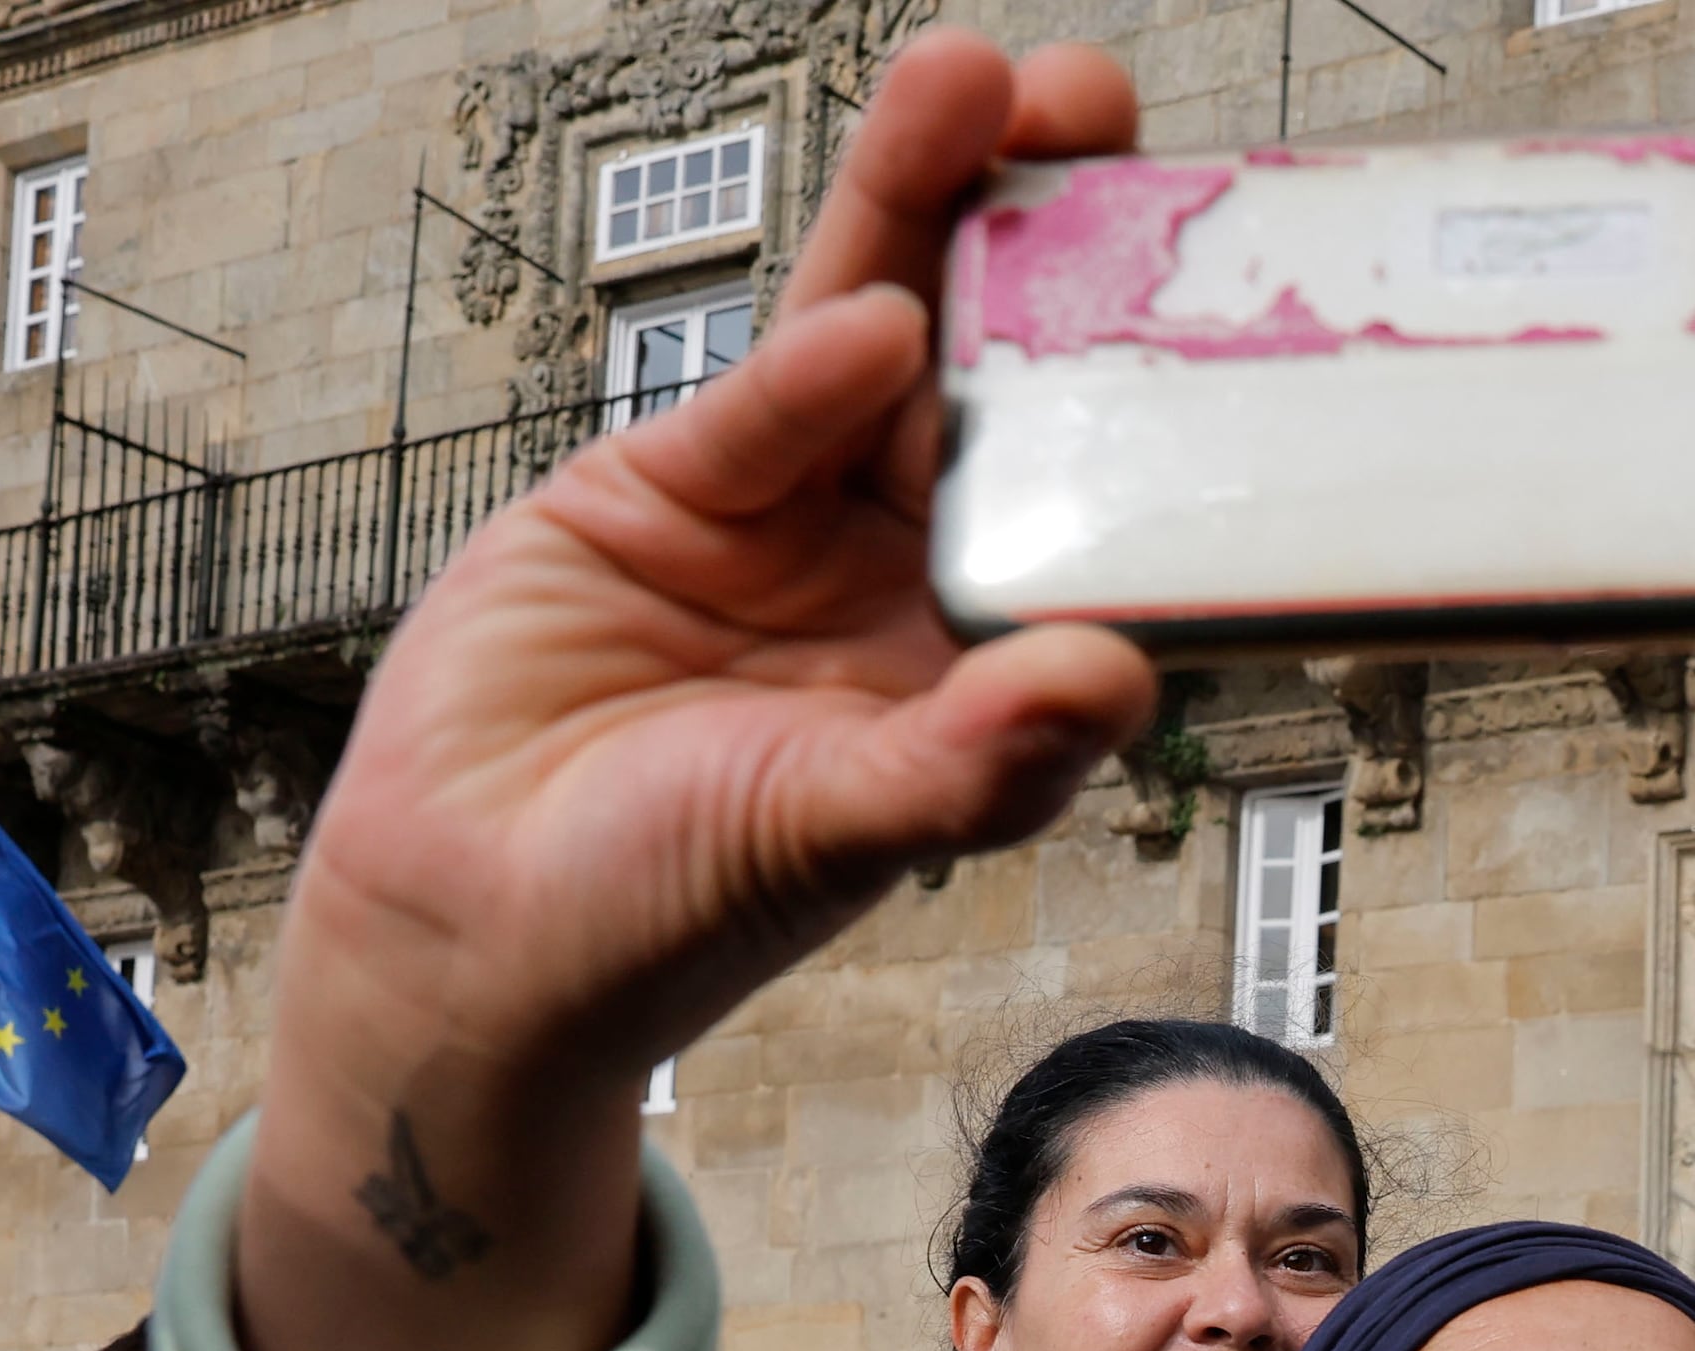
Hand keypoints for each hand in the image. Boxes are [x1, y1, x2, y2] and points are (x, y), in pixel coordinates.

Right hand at [235, 29, 1155, 1350]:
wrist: (469, 923)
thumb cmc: (671, 914)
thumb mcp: (829, 842)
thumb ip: (966, 766)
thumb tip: (1113, 680)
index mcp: (987, 666)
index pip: (1101, 505)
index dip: (1157, 395)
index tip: (1225, 295)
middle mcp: (908, 581)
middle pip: (1003, 384)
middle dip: (1051, 248)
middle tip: (1109, 113)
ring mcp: (793, 524)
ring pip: (881, 340)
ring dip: (931, 214)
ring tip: (988, 84)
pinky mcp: (670, 490)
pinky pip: (761, 404)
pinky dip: (813, 360)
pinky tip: (880, 307)